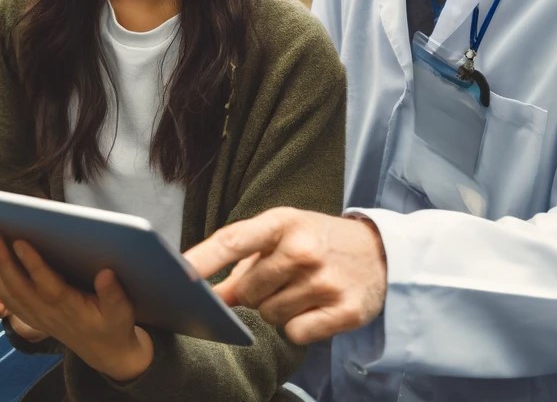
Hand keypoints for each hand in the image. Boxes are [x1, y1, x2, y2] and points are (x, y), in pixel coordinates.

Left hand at [0, 230, 152, 381]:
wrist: (104, 352)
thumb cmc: (114, 325)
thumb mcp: (122, 312)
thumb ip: (113, 294)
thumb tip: (106, 273)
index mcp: (69, 308)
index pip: (46, 285)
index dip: (32, 264)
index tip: (19, 241)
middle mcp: (46, 312)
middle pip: (17, 286)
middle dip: (0, 258)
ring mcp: (35, 315)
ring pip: (6, 290)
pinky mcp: (29, 314)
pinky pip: (4, 296)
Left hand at [184, 208, 387, 344]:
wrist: (378, 252)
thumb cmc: (316, 240)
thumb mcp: (281, 234)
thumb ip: (243, 259)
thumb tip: (211, 294)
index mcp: (282, 222)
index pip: (232, 240)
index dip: (203, 259)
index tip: (178, 273)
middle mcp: (303, 250)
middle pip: (246, 291)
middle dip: (251, 291)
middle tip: (276, 279)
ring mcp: (325, 281)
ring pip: (268, 315)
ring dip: (275, 309)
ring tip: (298, 290)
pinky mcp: (345, 311)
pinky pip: (296, 334)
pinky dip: (298, 327)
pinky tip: (314, 308)